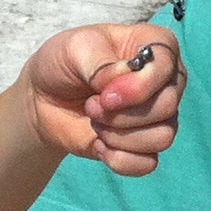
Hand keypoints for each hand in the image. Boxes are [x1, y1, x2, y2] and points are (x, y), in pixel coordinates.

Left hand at [20, 23, 184, 175]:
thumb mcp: (74, 48)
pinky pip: (148, 163)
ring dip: (119, 135)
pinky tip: (99, 144)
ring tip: (95, 121)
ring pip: (162, 137)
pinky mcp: (144, 145)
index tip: (104, 93)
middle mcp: (165, 81)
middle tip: (91, 104)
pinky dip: (118, 158)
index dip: (138, 86)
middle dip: (122, 113)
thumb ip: (101, 63)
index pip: (167, 65)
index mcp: (157, 46)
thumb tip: (122, 84)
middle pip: (167, 106)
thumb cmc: (64, 63)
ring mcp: (157, 115)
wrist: (44, 98)